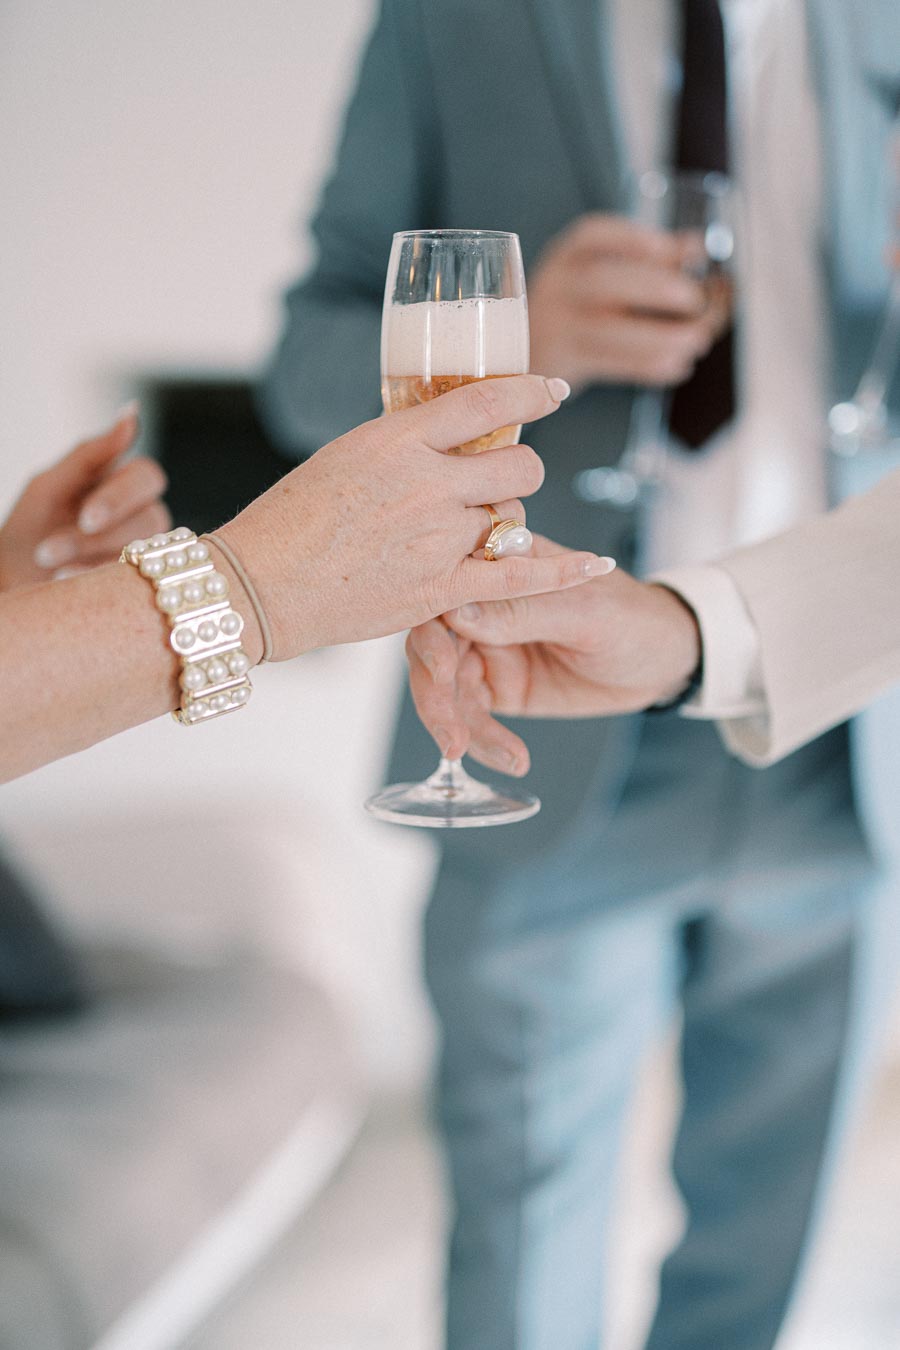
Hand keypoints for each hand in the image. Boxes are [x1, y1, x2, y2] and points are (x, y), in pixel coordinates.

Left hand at [0, 405, 169, 590]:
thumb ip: (91, 453)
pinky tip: (64, 578)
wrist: (13, 580)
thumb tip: (133, 411)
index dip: (120, 498)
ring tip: (49, 563)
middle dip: (105, 534)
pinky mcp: (140, 583)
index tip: (85, 518)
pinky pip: (134, 581)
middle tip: (61, 547)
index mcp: (123, 484)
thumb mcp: (50, 485)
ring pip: (146, 551)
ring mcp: (146, 552)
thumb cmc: (30, 529)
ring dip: (91, 557)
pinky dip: (95, 578)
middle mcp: (143, 516)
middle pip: (153, 516)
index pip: (147, 477)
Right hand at [218, 377, 611, 660]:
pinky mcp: (439, 590)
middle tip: (503, 481)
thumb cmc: (289, 520)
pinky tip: (598, 566)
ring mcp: (436, 539)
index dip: (530, 391)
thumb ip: (401, 447)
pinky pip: (520, 578)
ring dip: (508, 520)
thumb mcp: (344, 457)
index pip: (487, 400)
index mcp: (398, 439)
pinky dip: (564, 572)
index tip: (552, 390)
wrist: (256, 586)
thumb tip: (441, 436)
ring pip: (514, 518)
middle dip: (521, 469)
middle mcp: (426, 484)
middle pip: (518, 464)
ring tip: (477, 530)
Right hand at [407, 536, 700, 773]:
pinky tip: (511, 758)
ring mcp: (486, 648)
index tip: (444, 666)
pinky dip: (482, 741)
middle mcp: (483, 605)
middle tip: (449, 727)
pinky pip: (471, 716)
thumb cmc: (633, 619)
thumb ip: (523, 612)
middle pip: (432, 643)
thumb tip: (458, 613)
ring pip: (443, 686)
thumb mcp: (586, 613)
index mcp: (502, 568)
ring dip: (451, 721)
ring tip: (466, 750)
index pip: (449, 588)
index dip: (433, 626)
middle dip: (433, 688)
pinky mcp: (496, 688)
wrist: (662, 662)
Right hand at [527, 214, 725, 391]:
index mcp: (567, 256)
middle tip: (695, 300)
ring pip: (608, 332)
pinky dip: (650, 367)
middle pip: (602, 282)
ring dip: (661, 338)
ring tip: (696, 340)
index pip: (592, 235)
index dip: (635, 240)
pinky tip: (677, 364)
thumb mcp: (601, 272)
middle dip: (656, 289)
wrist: (523, 352)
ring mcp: (558, 328)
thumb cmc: (576, 306)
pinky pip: (611, 366)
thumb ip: (649, 258)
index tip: (673, 249)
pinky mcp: (566, 364)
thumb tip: (696, 246)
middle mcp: (558, 287)